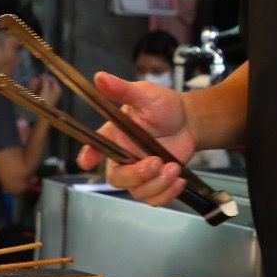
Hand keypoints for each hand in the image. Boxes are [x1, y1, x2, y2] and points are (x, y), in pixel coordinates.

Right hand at [30, 73, 63, 108]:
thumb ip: (45, 80)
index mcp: (57, 90)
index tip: (41, 76)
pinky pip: (37, 91)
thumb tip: (44, 74)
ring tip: (32, 83)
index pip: (53, 80)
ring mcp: (46, 96)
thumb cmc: (46, 101)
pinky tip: (31, 86)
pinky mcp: (41, 99)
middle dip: (40, 81)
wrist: (41, 113)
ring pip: (41, 87)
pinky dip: (35, 88)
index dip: (47, 77)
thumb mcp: (46, 89)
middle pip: (46, 83)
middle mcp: (53, 93)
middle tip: (36, 79)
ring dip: (36, 84)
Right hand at [75, 71, 196, 207]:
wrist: (189, 122)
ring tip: (173, 167)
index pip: (94, 146)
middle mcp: (123, 155)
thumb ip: (124, 90)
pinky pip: (153, 199)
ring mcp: (138, 172)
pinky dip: (167, 193)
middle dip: (136, 175)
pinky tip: (178, 180)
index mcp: (115, 134)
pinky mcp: (154, 183)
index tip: (87, 162)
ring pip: (136, 191)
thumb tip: (100, 77)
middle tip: (156, 162)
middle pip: (116, 177)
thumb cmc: (164, 106)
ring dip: (157, 184)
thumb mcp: (145, 94)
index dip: (88, 156)